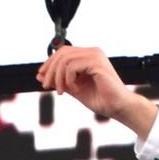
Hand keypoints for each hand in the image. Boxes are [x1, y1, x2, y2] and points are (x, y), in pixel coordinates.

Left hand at [35, 46, 157, 135]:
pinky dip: (69, 80)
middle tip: (47, 86)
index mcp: (88, 55)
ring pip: (65, 60)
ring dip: (59, 77)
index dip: (49, 63)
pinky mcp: (97, 63)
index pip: (63, 52)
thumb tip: (40, 76)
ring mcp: (95, 56)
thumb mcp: (75, 89)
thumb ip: (60, 81)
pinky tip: (76, 90)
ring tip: (62, 91)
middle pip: (62, 53)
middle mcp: (92, 52)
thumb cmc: (101, 99)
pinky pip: (72, 67)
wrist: (118, 107)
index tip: (41, 77)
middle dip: (50, 70)